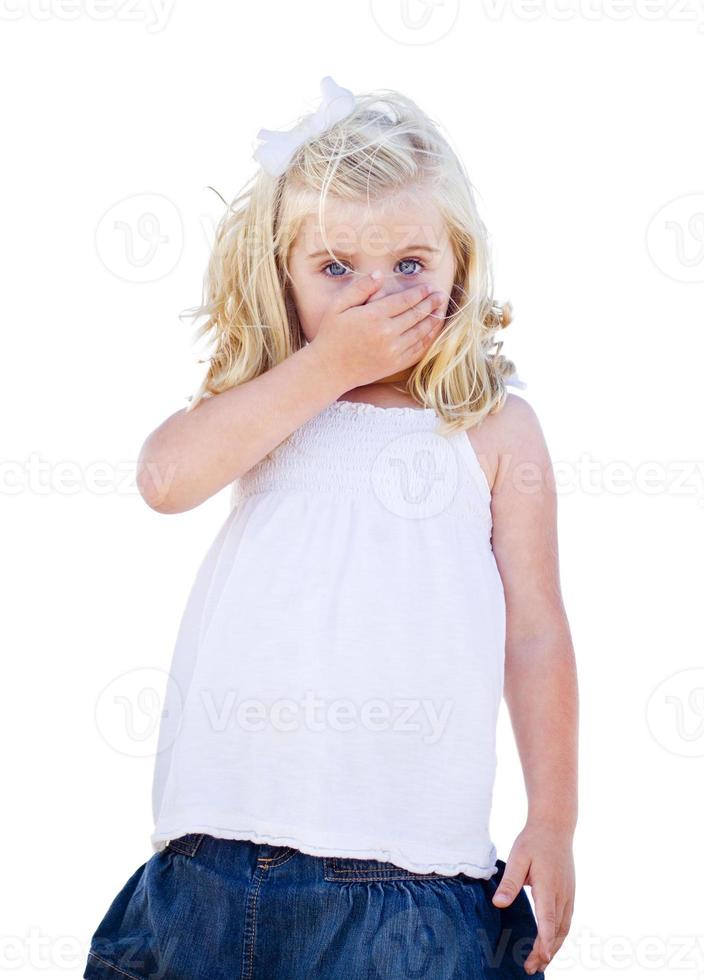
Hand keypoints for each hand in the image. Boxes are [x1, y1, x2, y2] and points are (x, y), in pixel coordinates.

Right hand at [309, 273, 446, 390]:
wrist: (329, 369)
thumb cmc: (331, 335)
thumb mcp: (338, 306)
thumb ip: (360, 288)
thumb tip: (379, 274)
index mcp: (373, 316)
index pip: (404, 300)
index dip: (419, 292)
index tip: (428, 286)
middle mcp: (386, 333)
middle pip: (416, 314)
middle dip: (431, 303)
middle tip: (440, 295)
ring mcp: (393, 350)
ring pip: (421, 332)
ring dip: (433, 319)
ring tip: (441, 309)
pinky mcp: (395, 364)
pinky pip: (418, 349)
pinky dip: (429, 339)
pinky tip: (433, 331)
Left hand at [492, 823, 574, 974]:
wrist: (555, 827)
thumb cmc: (533, 841)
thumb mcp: (517, 858)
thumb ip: (509, 882)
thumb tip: (498, 904)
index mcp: (548, 886)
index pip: (548, 918)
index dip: (545, 940)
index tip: (542, 957)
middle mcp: (562, 894)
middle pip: (556, 930)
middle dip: (545, 952)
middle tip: (531, 968)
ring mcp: (568, 894)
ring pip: (564, 928)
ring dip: (553, 947)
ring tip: (540, 963)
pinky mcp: (569, 893)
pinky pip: (566, 920)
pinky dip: (559, 936)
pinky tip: (551, 943)